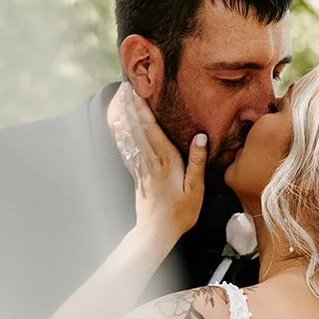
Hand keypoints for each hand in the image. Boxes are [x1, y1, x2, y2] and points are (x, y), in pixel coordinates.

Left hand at [113, 84, 206, 246]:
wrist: (156, 232)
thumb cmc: (181, 213)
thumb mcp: (195, 189)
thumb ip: (197, 162)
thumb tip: (201, 136)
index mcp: (166, 162)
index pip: (151, 130)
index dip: (143, 109)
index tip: (138, 91)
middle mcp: (151, 161)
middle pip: (138, 129)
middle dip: (131, 106)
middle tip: (126, 85)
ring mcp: (142, 168)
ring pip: (131, 137)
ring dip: (125, 116)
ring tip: (120, 98)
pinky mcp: (138, 175)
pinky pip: (128, 150)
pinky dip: (122, 136)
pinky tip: (118, 126)